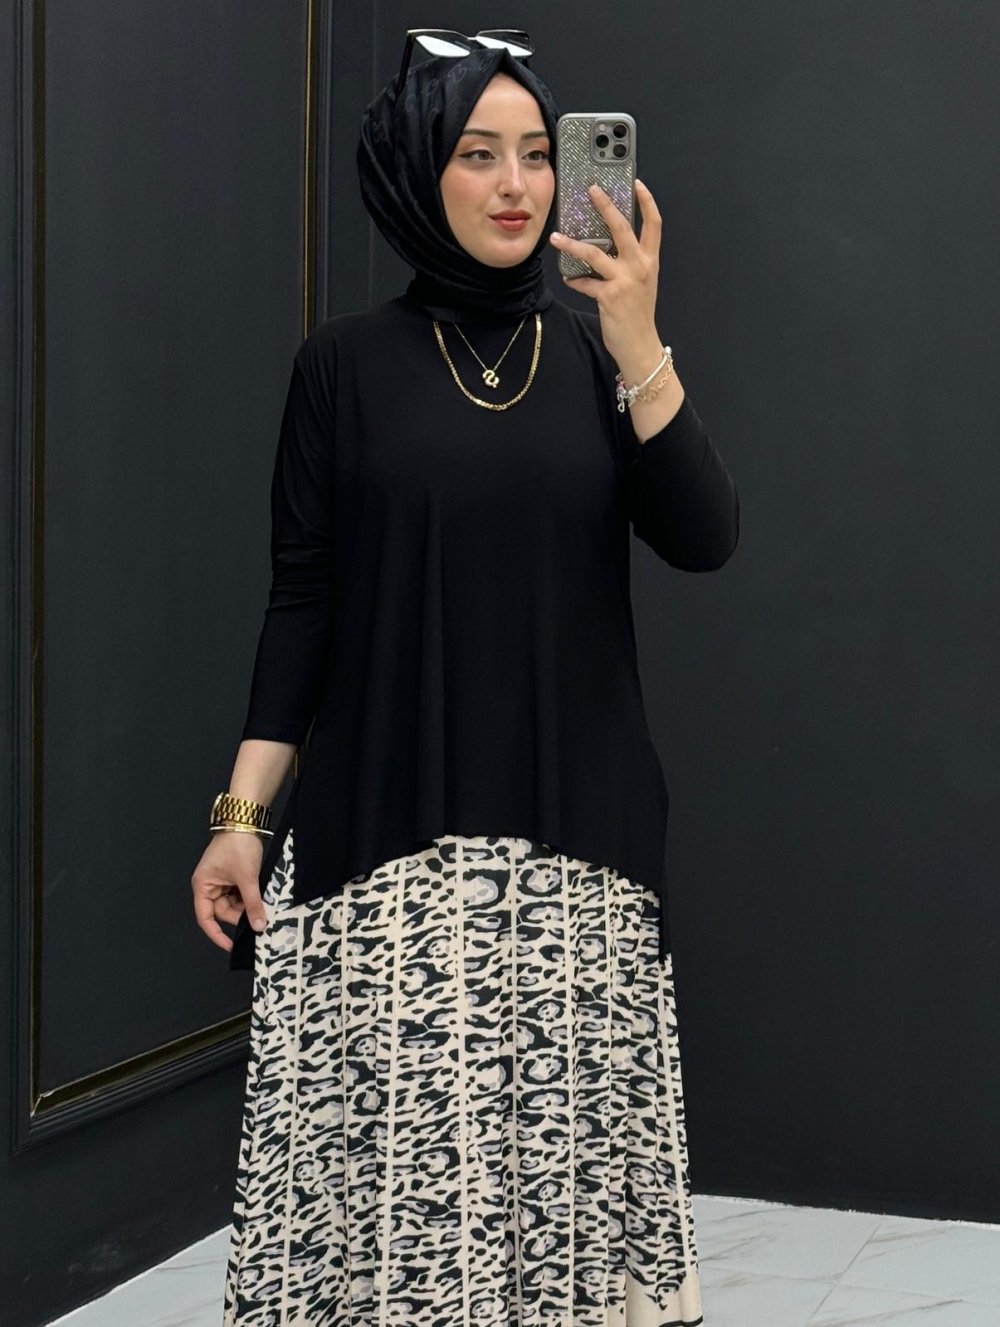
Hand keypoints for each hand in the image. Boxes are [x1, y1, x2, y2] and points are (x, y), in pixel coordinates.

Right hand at [191, 831, 267, 952]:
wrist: (246, 822)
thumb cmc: (237, 845)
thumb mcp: (247, 878)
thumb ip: (253, 904)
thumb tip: (259, 925)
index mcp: (203, 886)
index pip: (205, 918)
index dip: (217, 934)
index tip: (230, 945)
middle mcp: (209, 885)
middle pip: (223, 912)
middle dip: (240, 916)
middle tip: (259, 918)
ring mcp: (221, 881)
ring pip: (233, 904)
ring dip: (246, 906)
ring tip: (261, 905)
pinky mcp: (232, 876)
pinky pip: (239, 894)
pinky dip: (249, 897)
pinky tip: (260, 897)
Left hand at [549, 178, 662, 365]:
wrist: (640, 345)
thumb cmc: (638, 314)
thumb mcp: (642, 283)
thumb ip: (629, 263)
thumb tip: (606, 246)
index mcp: (649, 261)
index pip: (654, 225)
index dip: (647, 202)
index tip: (637, 184)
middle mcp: (639, 267)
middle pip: (622, 228)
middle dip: (606, 206)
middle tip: (592, 190)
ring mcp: (624, 281)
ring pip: (594, 254)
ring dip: (572, 244)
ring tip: (556, 238)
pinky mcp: (609, 296)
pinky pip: (585, 282)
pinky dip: (575, 280)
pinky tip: (568, 278)